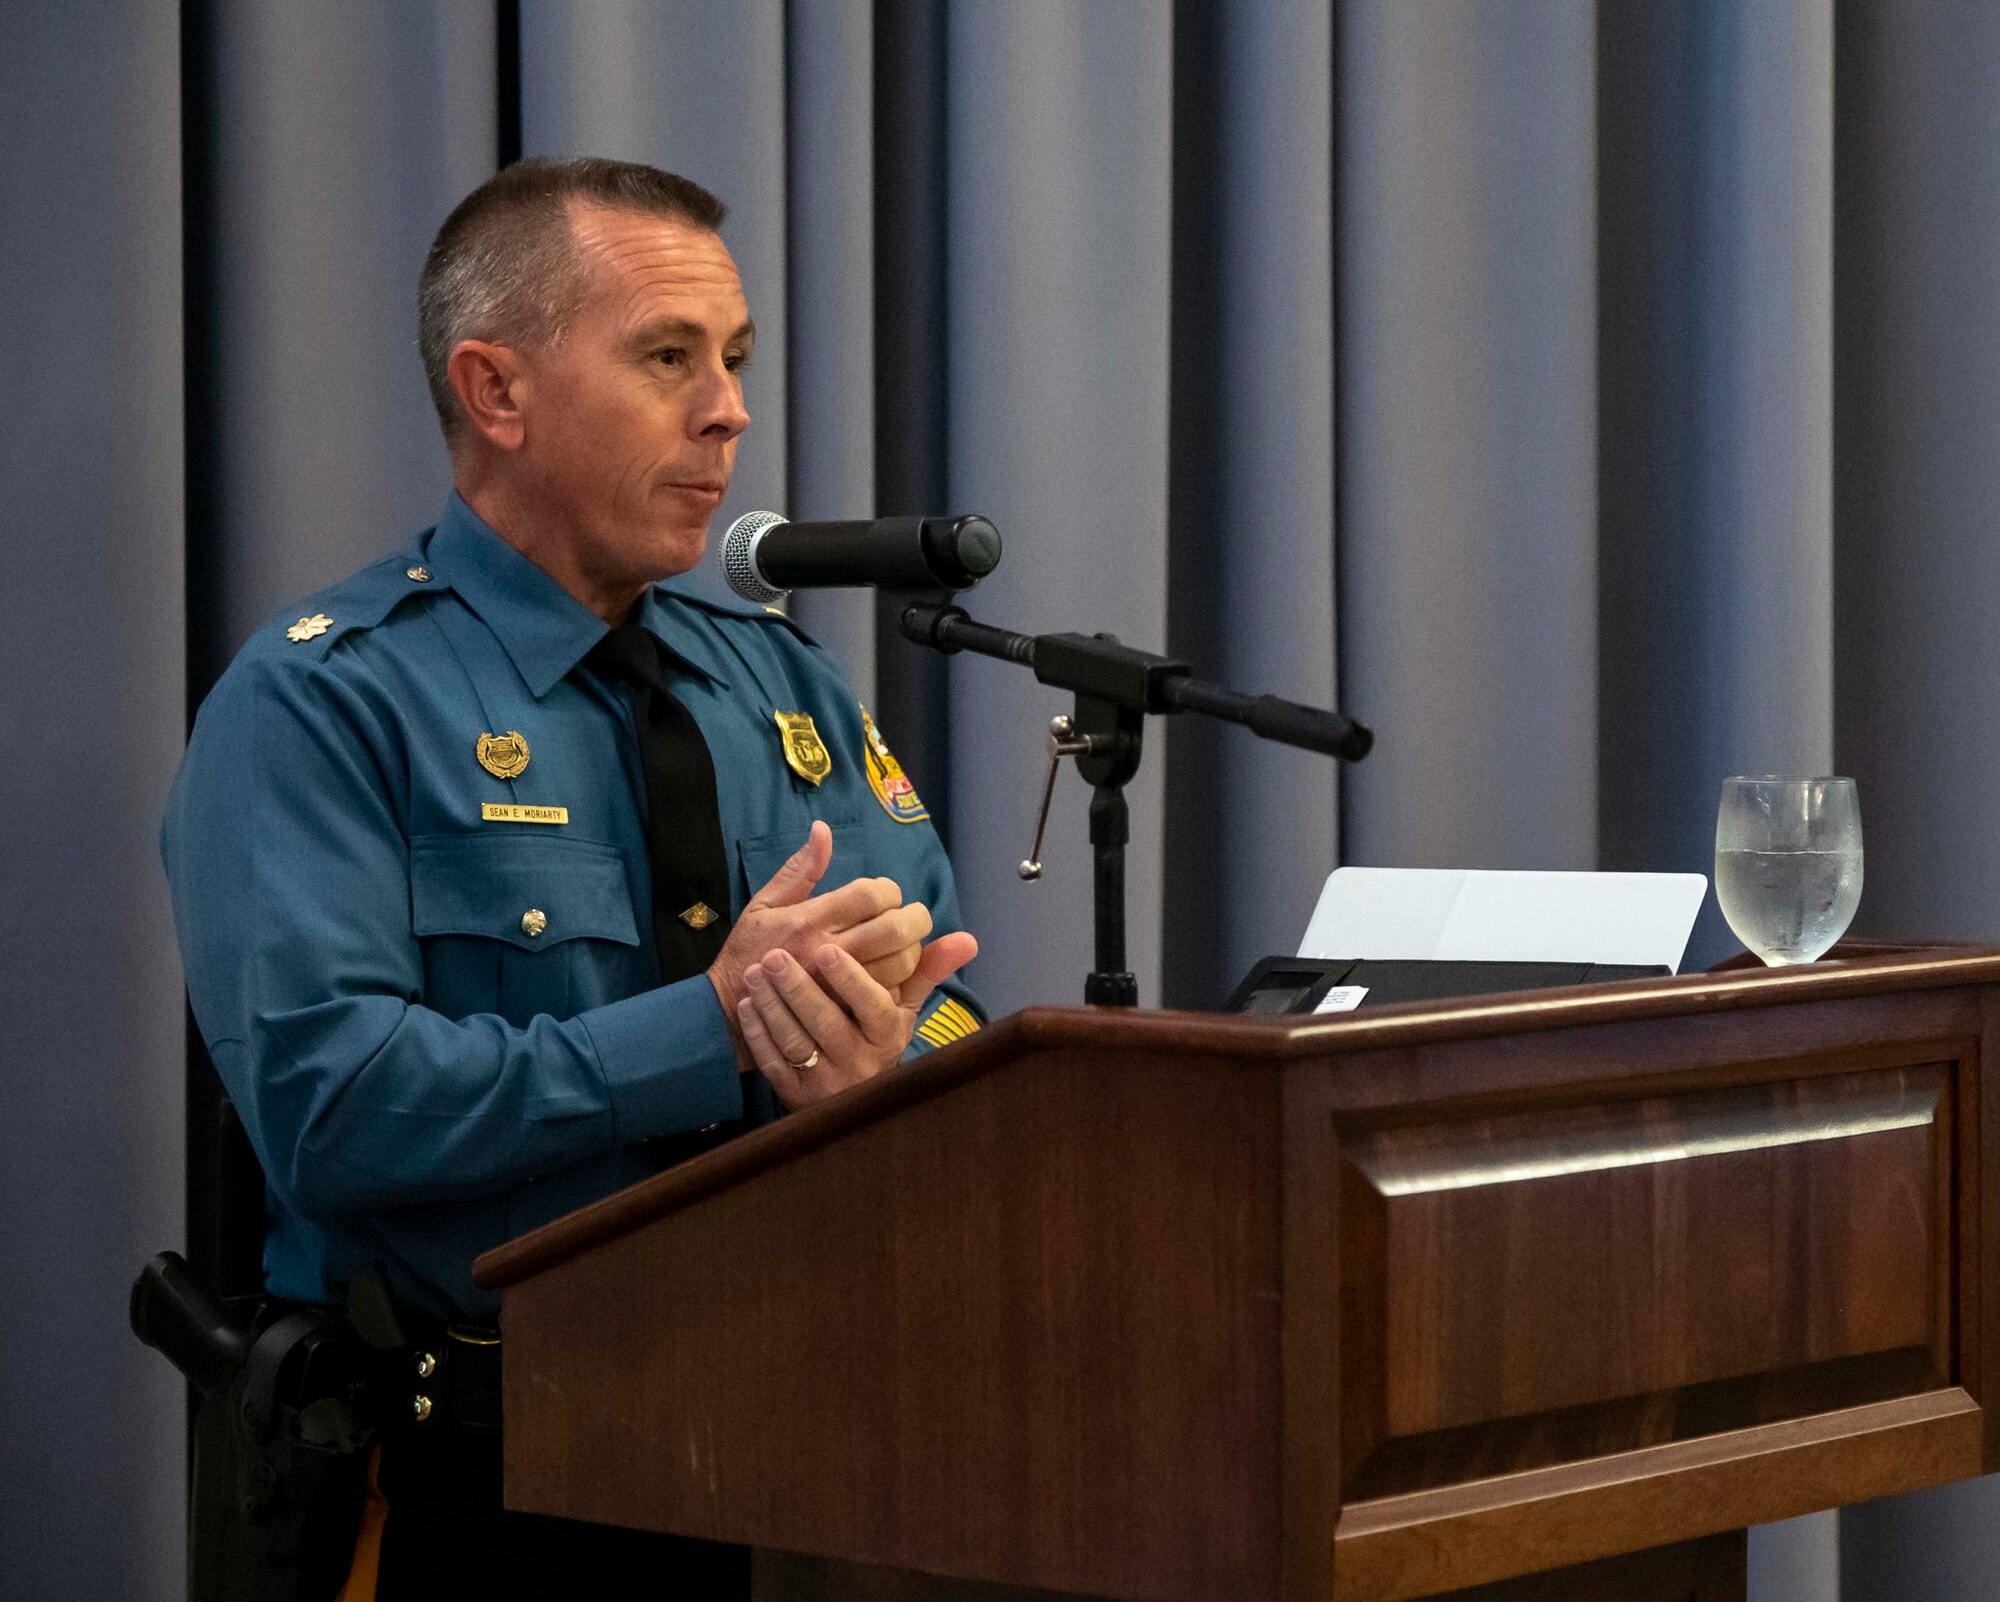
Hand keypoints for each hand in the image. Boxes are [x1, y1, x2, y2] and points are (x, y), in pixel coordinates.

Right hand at [706, 821, 940, 1055]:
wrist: (729, 1008)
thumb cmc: (748, 950)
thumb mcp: (765, 903)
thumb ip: (800, 869)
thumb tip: (823, 830)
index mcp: (810, 919)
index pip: (871, 895)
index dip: (889, 890)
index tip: (887, 895)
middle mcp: (827, 950)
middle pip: (893, 929)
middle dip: (915, 918)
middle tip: (915, 916)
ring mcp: (838, 986)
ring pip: (897, 965)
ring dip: (912, 951)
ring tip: (905, 944)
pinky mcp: (843, 1011)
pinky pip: (887, 994)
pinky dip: (900, 981)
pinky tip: (894, 972)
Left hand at [735, 929, 977, 1108]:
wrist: (850, 1093)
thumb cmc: (876, 1036)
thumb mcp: (903, 1008)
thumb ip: (926, 970)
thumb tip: (968, 939)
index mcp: (887, 1034)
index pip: (872, 1006)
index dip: (850, 979)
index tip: (825, 949)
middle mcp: (860, 1062)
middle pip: (827, 1023)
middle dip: (798, 987)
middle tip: (774, 955)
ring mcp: (826, 1081)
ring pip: (796, 1042)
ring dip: (772, 1005)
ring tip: (755, 972)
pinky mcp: (797, 1095)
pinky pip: (774, 1063)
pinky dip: (758, 1033)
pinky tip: (745, 1003)